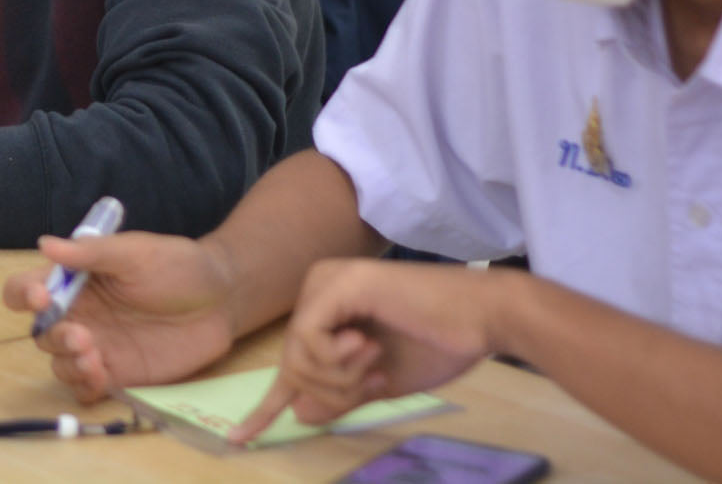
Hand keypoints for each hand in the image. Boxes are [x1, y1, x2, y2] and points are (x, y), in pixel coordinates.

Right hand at [2, 232, 240, 403]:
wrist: (222, 299)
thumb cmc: (177, 265)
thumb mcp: (135, 252)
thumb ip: (92, 252)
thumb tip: (45, 244)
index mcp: (73, 281)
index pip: (26, 289)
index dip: (24, 294)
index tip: (42, 297)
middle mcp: (78, 315)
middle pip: (40, 332)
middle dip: (53, 336)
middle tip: (82, 336)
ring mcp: (96, 347)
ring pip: (59, 364)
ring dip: (67, 363)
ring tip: (93, 359)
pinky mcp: (118, 374)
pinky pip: (85, 388)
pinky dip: (84, 386)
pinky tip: (100, 377)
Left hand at [232, 259, 514, 443]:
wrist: (485, 319)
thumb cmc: (439, 346)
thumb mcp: (380, 383)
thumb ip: (340, 396)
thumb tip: (299, 412)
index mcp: (327, 307)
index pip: (290, 362)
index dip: (266, 407)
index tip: (237, 439)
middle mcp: (318, 286)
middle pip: (291, 364)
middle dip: (331, 391)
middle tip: (373, 380)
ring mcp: (325, 282)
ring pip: (296, 356)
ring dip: (339, 378)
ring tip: (376, 360)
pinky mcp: (338, 284)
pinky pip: (308, 340)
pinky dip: (337, 360)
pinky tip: (367, 346)